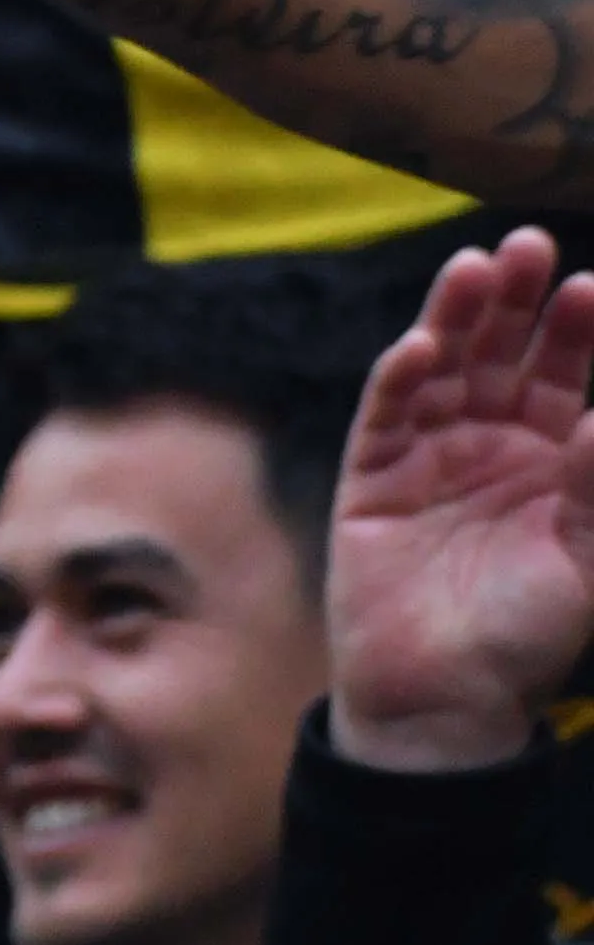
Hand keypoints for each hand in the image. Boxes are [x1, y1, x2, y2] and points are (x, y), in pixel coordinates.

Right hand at [325, 226, 593, 772]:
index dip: (580, 330)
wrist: (443, 698)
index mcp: (555, 459)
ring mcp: (430, 453)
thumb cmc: (529, 635)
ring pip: (446, 366)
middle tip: (532, 246)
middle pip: (506, 353)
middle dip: (520, 300)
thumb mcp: (585, 561)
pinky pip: (388, 413)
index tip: (592, 288)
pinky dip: (402, 378)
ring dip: (458, 318)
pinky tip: (421, 346)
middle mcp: (493, 443)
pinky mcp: (373, 473)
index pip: (571, 375)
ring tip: (476, 269)